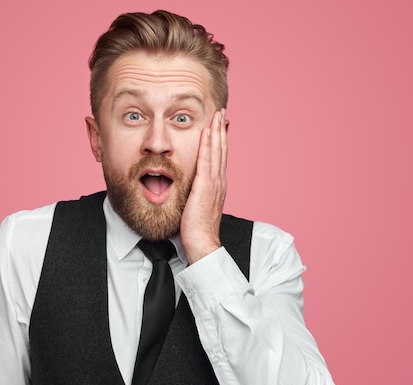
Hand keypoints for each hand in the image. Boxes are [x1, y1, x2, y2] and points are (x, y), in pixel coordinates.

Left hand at [180, 109, 227, 263]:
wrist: (203, 243)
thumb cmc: (197, 229)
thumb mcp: (196, 206)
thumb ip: (195, 193)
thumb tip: (190, 187)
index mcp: (217, 186)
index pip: (220, 158)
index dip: (220, 141)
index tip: (220, 126)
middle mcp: (219, 182)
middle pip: (222, 150)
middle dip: (222, 130)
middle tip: (222, 113)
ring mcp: (214, 183)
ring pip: (218, 151)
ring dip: (217, 132)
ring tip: (218, 115)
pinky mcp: (206, 186)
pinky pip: (207, 161)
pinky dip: (208, 145)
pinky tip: (207, 132)